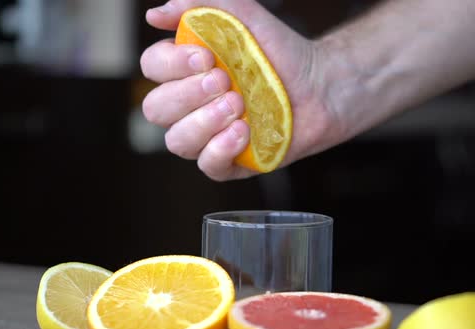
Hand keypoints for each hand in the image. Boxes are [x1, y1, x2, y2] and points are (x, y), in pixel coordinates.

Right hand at [140, 0, 339, 180]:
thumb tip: (154, 14)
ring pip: (176, 141)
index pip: (153, 68)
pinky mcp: (231, 162)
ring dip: (203, 122)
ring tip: (238, 105)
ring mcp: (209, 136)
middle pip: (156, 108)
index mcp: (186, 71)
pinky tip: (243, 131)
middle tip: (225, 80)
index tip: (205, 57)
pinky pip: (207, 166)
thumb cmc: (281, 51)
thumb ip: (201, 5)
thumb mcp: (244, 16)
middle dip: (187, 94)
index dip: (171, 64)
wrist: (322, 84)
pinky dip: (219, 149)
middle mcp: (190, 106)